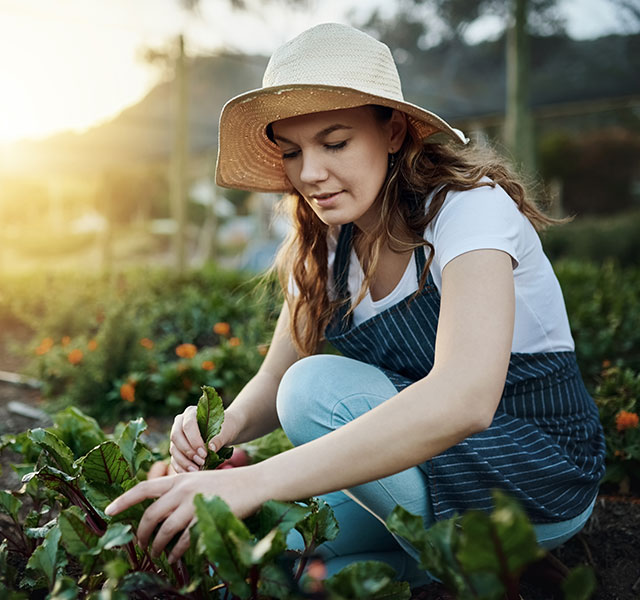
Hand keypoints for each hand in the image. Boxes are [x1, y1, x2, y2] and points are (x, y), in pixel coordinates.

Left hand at [105, 466, 263, 562]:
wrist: (255, 483)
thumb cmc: (228, 483)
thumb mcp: (200, 479)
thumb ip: (181, 491)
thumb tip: (161, 510)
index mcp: (179, 478)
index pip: (144, 487)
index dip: (124, 500)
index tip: (108, 511)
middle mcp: (183, 489)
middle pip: (151, 515)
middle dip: (142, 534)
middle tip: (141, 545)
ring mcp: (194, 504)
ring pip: (166, 530)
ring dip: (158, 547)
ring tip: (157, 555)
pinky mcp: (206, 518)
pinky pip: (184, 540)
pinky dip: (176, 552)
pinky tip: (175, 558)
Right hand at [169, 407, 240, 472]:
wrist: (226, 431)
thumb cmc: (227, 427)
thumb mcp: (227, 430)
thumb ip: (219, 438)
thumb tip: (211, 448)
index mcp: (191, 413)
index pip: (187, 425)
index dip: (194, 440)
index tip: (204, 453)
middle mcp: (180, 423)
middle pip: (176, 437)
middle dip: (188, 452)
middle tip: (201, 462)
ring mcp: (177, 436)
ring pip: (174, 449)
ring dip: (184, 461)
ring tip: (197, 470)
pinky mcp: (177, 449)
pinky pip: (174, 459)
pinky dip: (181, 467)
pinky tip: (190, 473)